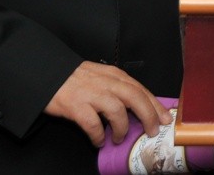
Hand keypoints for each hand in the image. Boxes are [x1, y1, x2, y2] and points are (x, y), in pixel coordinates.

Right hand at [44, 61, 171, 146]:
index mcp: (116, 75)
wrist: (48, 72)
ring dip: (122, 128)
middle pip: (136, 99)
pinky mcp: (76, 106)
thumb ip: (119, 87)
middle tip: (152, 131)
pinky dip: (98, 135)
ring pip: (117, 111)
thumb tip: (138, 106)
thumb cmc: (76, 78)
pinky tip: (99, 141)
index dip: (155, 105)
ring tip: (119, 138)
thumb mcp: (103, 76)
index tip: (165, 118)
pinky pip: (93, 125)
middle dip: (148, 116)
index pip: (141, 90)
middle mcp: (107, 83)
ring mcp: (92, 94)